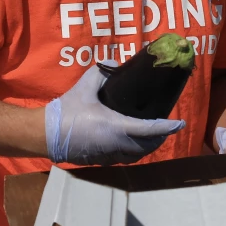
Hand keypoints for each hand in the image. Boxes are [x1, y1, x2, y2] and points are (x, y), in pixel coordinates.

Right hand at [45, 63, 184, 164]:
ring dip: (148, 147)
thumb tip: (115, 63)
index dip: (167, 127)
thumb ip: (102, 72)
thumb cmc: (66, 111)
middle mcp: (116, 145)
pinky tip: (134, 143)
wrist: (45, 135)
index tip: (180, 123)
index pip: (149, 129)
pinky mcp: (101, 161)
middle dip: (160, 138)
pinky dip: (135, 152)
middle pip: (147, 146)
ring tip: (154, 135)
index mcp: (115, 127)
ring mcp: (108, 156)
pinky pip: (125, 159)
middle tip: (167, 127)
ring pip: (137, 156)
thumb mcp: (84, 86)